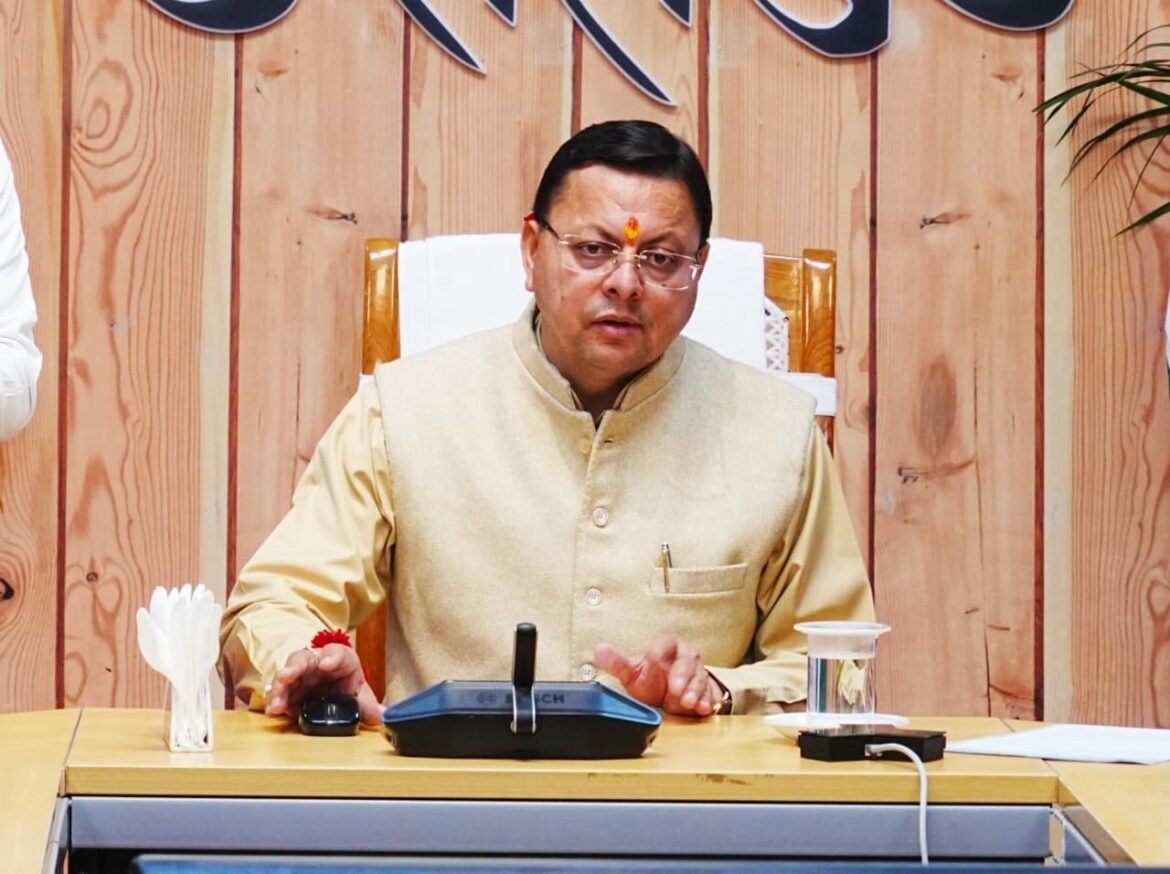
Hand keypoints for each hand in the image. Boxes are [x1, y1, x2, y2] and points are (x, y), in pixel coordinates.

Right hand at [265, 644, 382, 726]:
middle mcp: (314, 662)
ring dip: (279, 690)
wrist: (327, 680)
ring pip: (286, 676)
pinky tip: (272, 711)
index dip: (331, 657)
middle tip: (286, 677)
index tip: (326, 664)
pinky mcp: (287, 689)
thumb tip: (381, 717)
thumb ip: (366, 704)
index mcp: (338, 658)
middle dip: (294, 668)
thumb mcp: (357, 690)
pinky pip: (278, 692)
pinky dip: (274, 701)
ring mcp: (298, 674)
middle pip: (302, 660)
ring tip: (276, 705)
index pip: (336, 653)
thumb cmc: (343, 680)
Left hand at [594, 634, 724, 716]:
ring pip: (700, 678)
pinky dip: (706, 702)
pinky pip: (709, 694)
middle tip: (675, 689)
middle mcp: (685, 657)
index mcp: (667, 647)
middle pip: (688, 659)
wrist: (671, 698)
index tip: (653, 660)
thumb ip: (617, 663)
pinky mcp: (706, 691)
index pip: (666, 642)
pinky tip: (702, 708)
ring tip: (686, 702)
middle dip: (682, 675)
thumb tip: (599, 649)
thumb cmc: (652, 681)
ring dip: (694, 691)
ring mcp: (698, 674)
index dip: (660, 650)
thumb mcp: (633, 674)